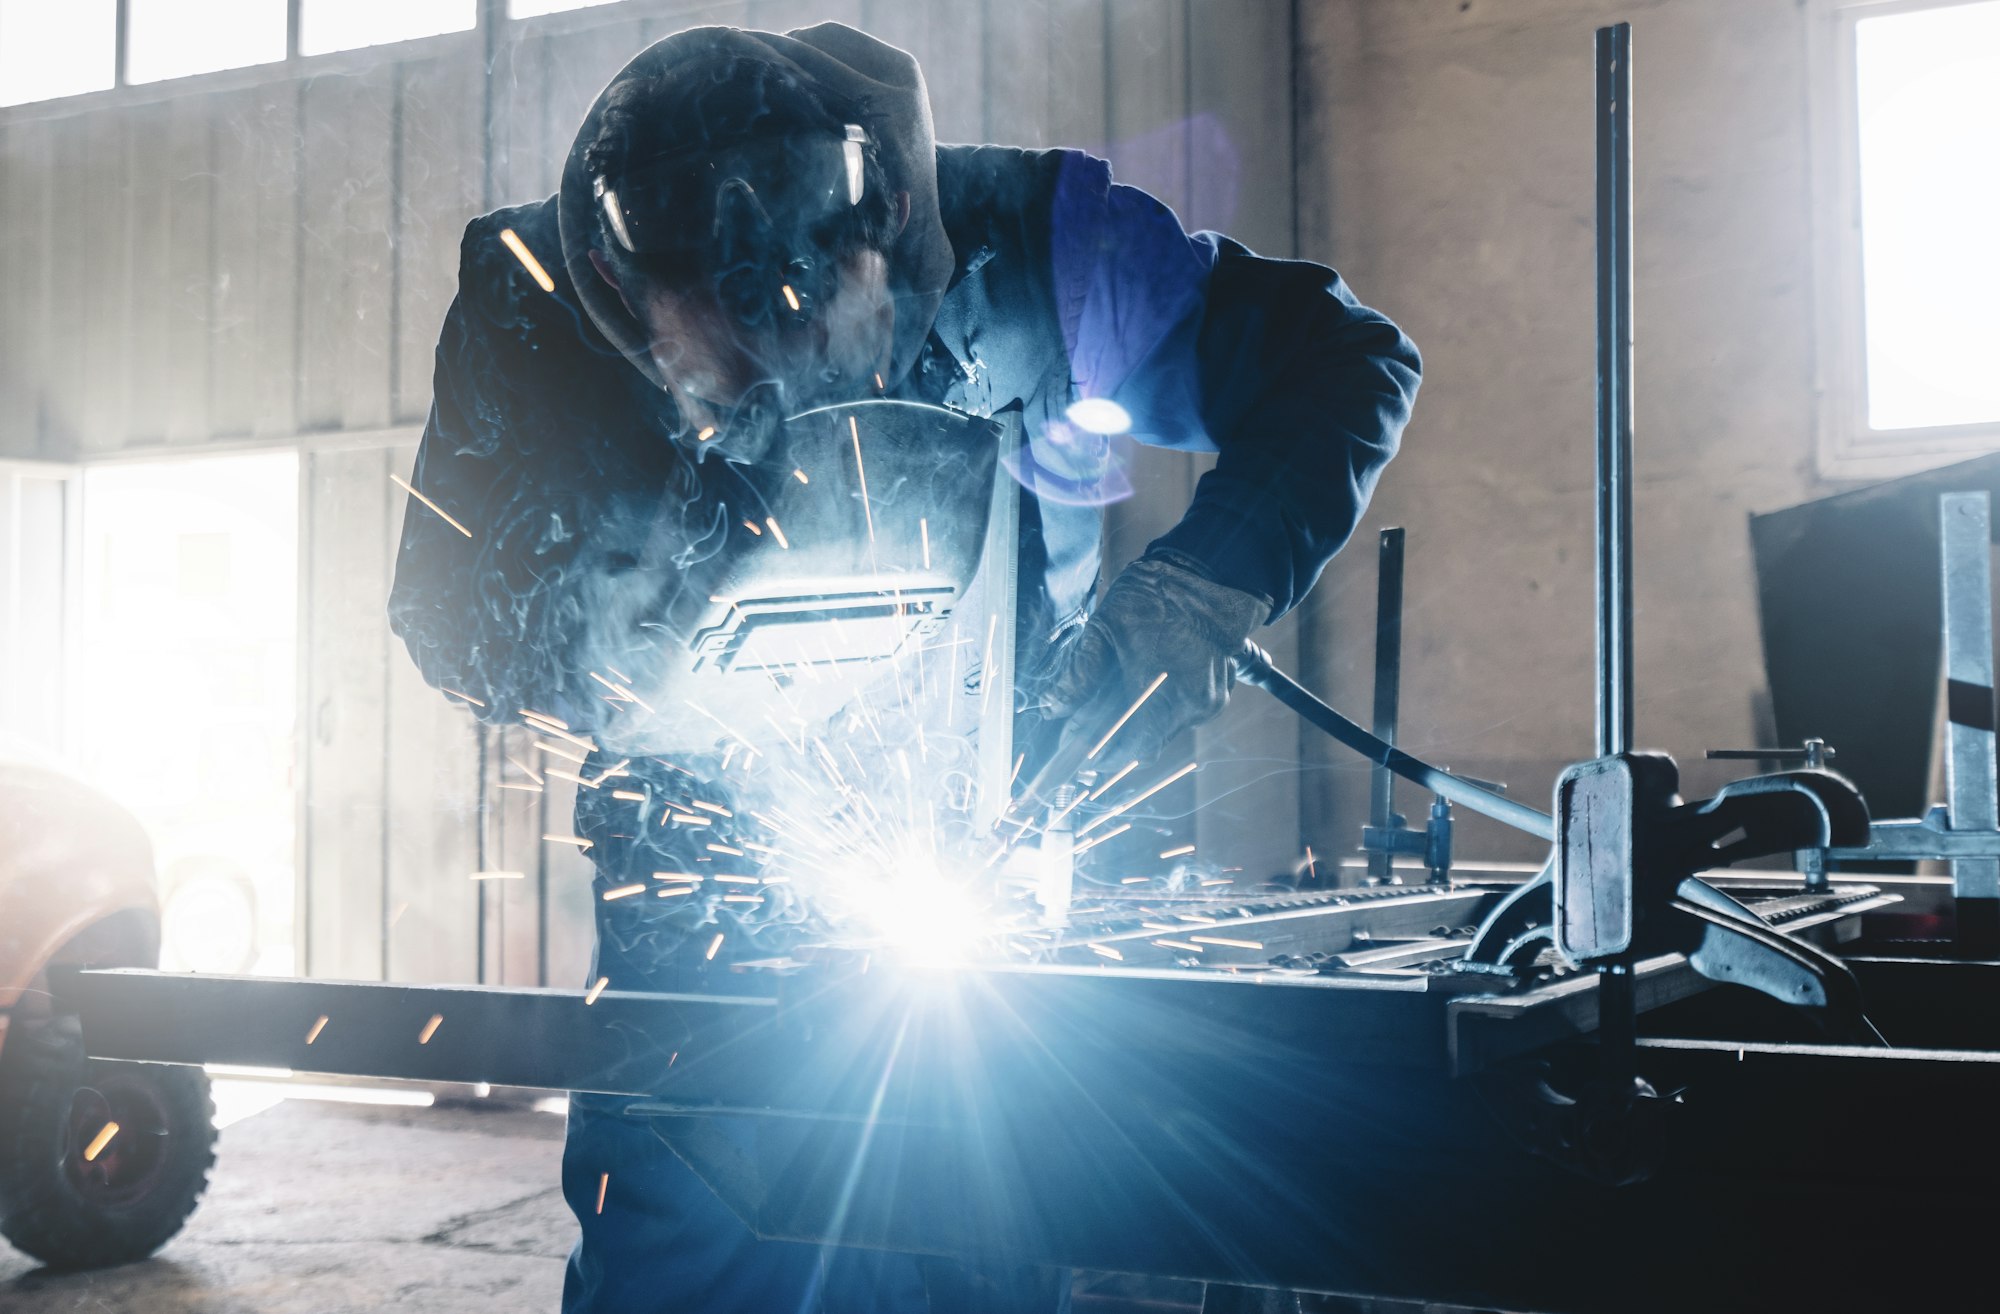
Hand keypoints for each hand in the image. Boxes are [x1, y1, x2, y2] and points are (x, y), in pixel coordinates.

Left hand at [1041, 549, 1270, 779]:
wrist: (1207, 577)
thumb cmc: (1154, 597)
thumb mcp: (1105, 626)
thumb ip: (1080, 674)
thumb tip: (1054, 708)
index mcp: (1162, 690)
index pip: (1128, 749)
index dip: (1099, 754)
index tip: (1073, 750)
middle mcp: (1190, 705)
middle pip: (1144, 746)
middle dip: (1114, 742)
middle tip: (1085, 728)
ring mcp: (1207, 703)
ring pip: (1162, 734)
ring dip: (1136, 727)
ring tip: (1112, 704)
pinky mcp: (1216, 697)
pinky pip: (1181, 719)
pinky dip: (1158, 713)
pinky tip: (1142, 691)